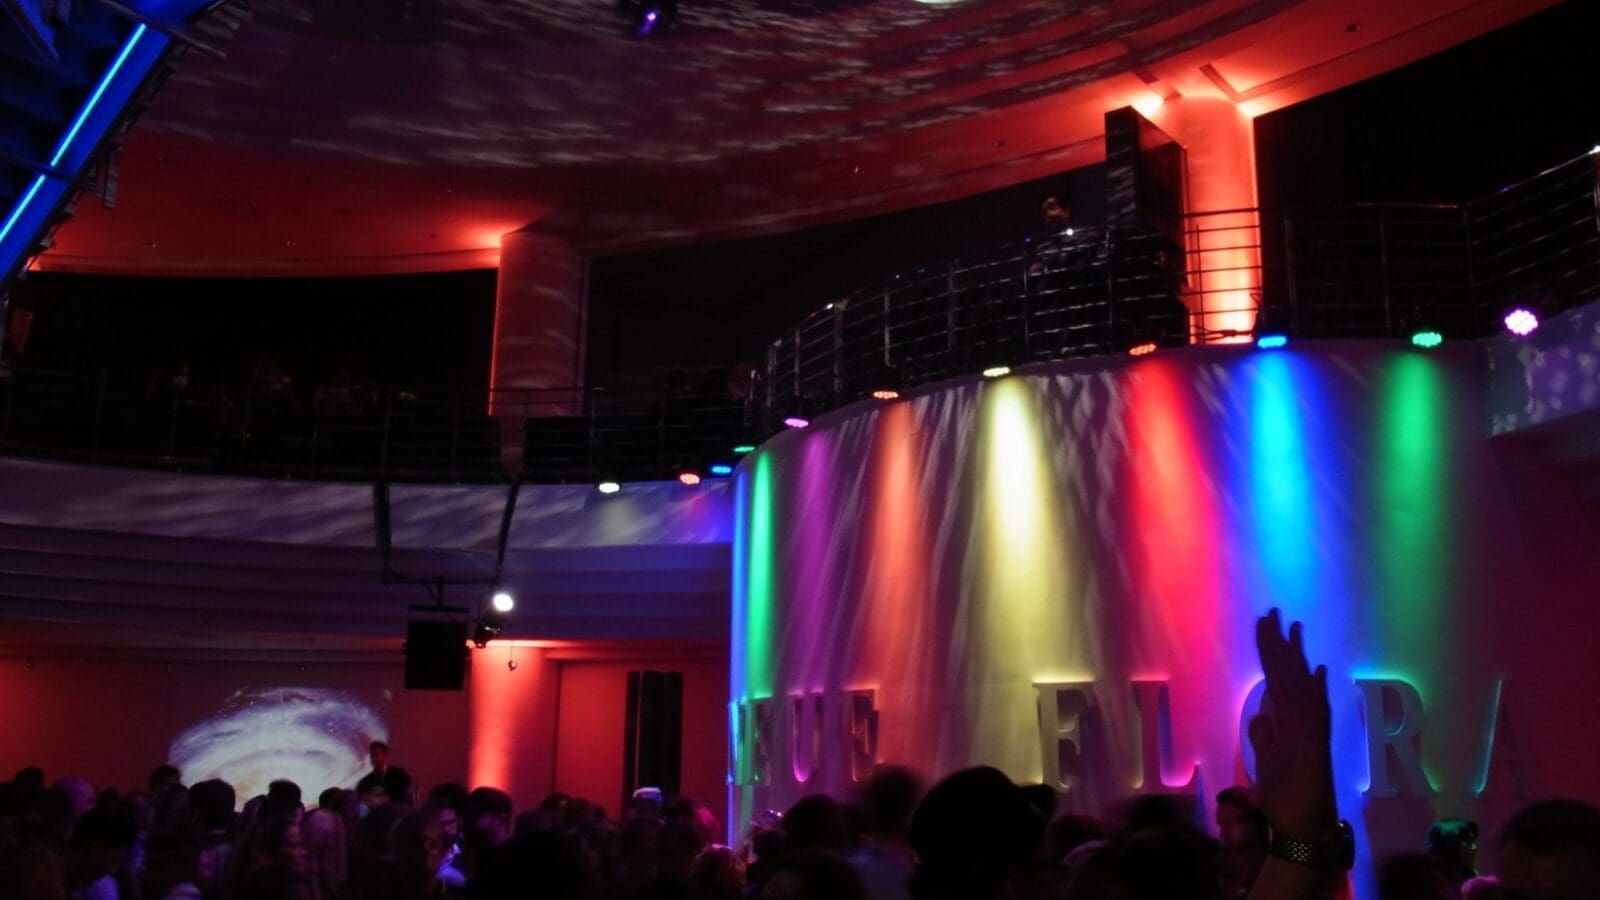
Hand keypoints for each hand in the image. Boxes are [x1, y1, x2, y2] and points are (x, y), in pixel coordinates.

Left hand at [1249, 609, 1337, 838]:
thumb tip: (1262, 713)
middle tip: (1272, 613)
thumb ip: (1266, 737)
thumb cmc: (1288, 801)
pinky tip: (1317, 673)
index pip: (1278, 683)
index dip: (1271, 655)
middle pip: (1289, 679)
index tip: (1265, 626)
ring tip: (1290, 628)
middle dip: (1279, 646)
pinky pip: (1315, 719)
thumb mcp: (1267, 762)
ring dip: (1294, 660)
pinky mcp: (1314, 753)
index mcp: (1288, 727)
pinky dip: (1315, 695)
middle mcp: (1302, 726)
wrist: (1303, 834)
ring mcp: (1309, 737)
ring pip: (1301, 690)